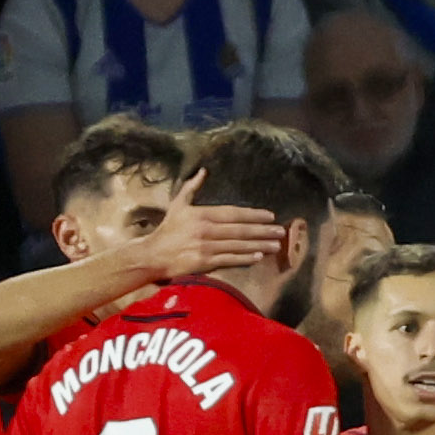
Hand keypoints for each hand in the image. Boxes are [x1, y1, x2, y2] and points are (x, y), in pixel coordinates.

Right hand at [135, 168, 287, 280]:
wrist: (153, 255)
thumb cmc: (168, 230)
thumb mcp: (178, 205)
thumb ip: (192, 188)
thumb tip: (203, 171)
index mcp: (202, 214)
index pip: (233, 213)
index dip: (253, 214)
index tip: (270, 216)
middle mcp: (206, 229)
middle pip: (240, 229)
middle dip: (263, 230)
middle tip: (281, 231)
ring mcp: (206, 246)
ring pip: (238, 245)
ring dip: (259, 245)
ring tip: (275, 245)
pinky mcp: (204, 262)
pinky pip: (229, 260)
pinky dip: (245, 258)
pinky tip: (258, 257)